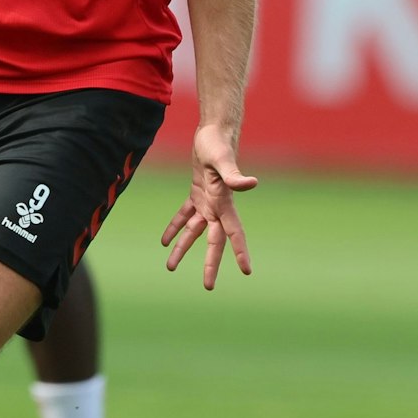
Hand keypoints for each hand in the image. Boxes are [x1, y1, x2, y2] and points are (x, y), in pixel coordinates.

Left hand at [162, 123, 256, 288]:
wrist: (213, 131)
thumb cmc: (218, 144)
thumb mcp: (222, 160)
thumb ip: (234, 175)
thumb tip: (252, 183)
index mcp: (224, 203)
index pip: (234, 233)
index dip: (241, 252)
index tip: (247, 271)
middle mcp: (217, 207)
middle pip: (213, 241)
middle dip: (210, 264)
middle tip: (208, 286)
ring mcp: (207, 201)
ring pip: (194, 231)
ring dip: (183, 248)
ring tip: (170, 267)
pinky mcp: (196, 192)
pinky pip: (185, 214)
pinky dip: (175, 227)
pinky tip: (165, 241)